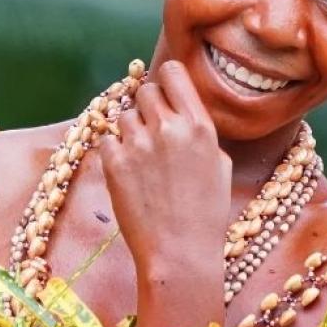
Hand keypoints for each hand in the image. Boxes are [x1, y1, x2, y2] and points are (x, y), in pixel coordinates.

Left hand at [98, 60, 231, 274]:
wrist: (180, 253)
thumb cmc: (207, 214)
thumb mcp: (219, 164)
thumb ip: (199, 132)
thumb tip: (181, 113)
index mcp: (200, 126)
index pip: (173, 73)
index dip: (167, 80)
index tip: (166, 92)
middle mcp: (169, 128)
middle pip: (146, 91)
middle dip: (148, 107)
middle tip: (153, 130)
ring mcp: (138, 144)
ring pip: (125, 115)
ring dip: (131, 130)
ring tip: (142, 158)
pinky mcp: (114, 162)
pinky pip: (107, 138)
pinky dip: (115, 150)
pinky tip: (129, 171)